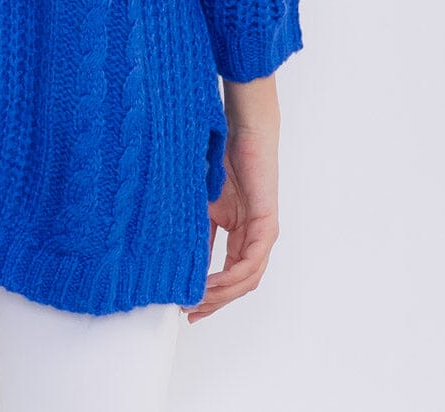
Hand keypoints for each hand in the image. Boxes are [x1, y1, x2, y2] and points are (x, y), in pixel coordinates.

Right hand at [182, 95, 280, 322]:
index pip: (227, 274)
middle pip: (237, 284)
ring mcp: (262, 234)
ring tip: (197, 302)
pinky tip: (212, 284)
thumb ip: (196, 230)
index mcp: (239, 232)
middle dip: (213, 302)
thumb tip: (178, 259)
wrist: (240, 130)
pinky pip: (250, 263)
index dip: (208, 293)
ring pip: (245, 279)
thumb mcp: (200, 203)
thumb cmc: (220, 157)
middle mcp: (254, 238)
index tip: (185, 305)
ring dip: (221, 295)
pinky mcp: (266, 226)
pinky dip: (231, 278)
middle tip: (190, 313)